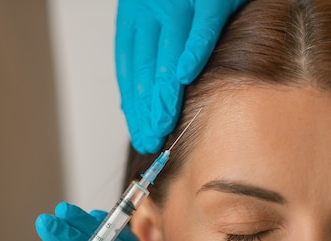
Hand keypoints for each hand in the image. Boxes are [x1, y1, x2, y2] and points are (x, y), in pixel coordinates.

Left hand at [115, 0, 247, 153]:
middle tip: (150, 138)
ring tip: (162, 123)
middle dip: (146, 106)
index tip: (140, 132)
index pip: (129, 67)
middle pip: (144, 65)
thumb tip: (144, 99)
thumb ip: (154, 51)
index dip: (134, 103)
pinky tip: (186, 76)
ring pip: (167, 50)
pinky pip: (201, 26)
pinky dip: (193, 50)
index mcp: (135, 15)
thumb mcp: (160, 17)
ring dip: (164, 90)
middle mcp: (151, 6)